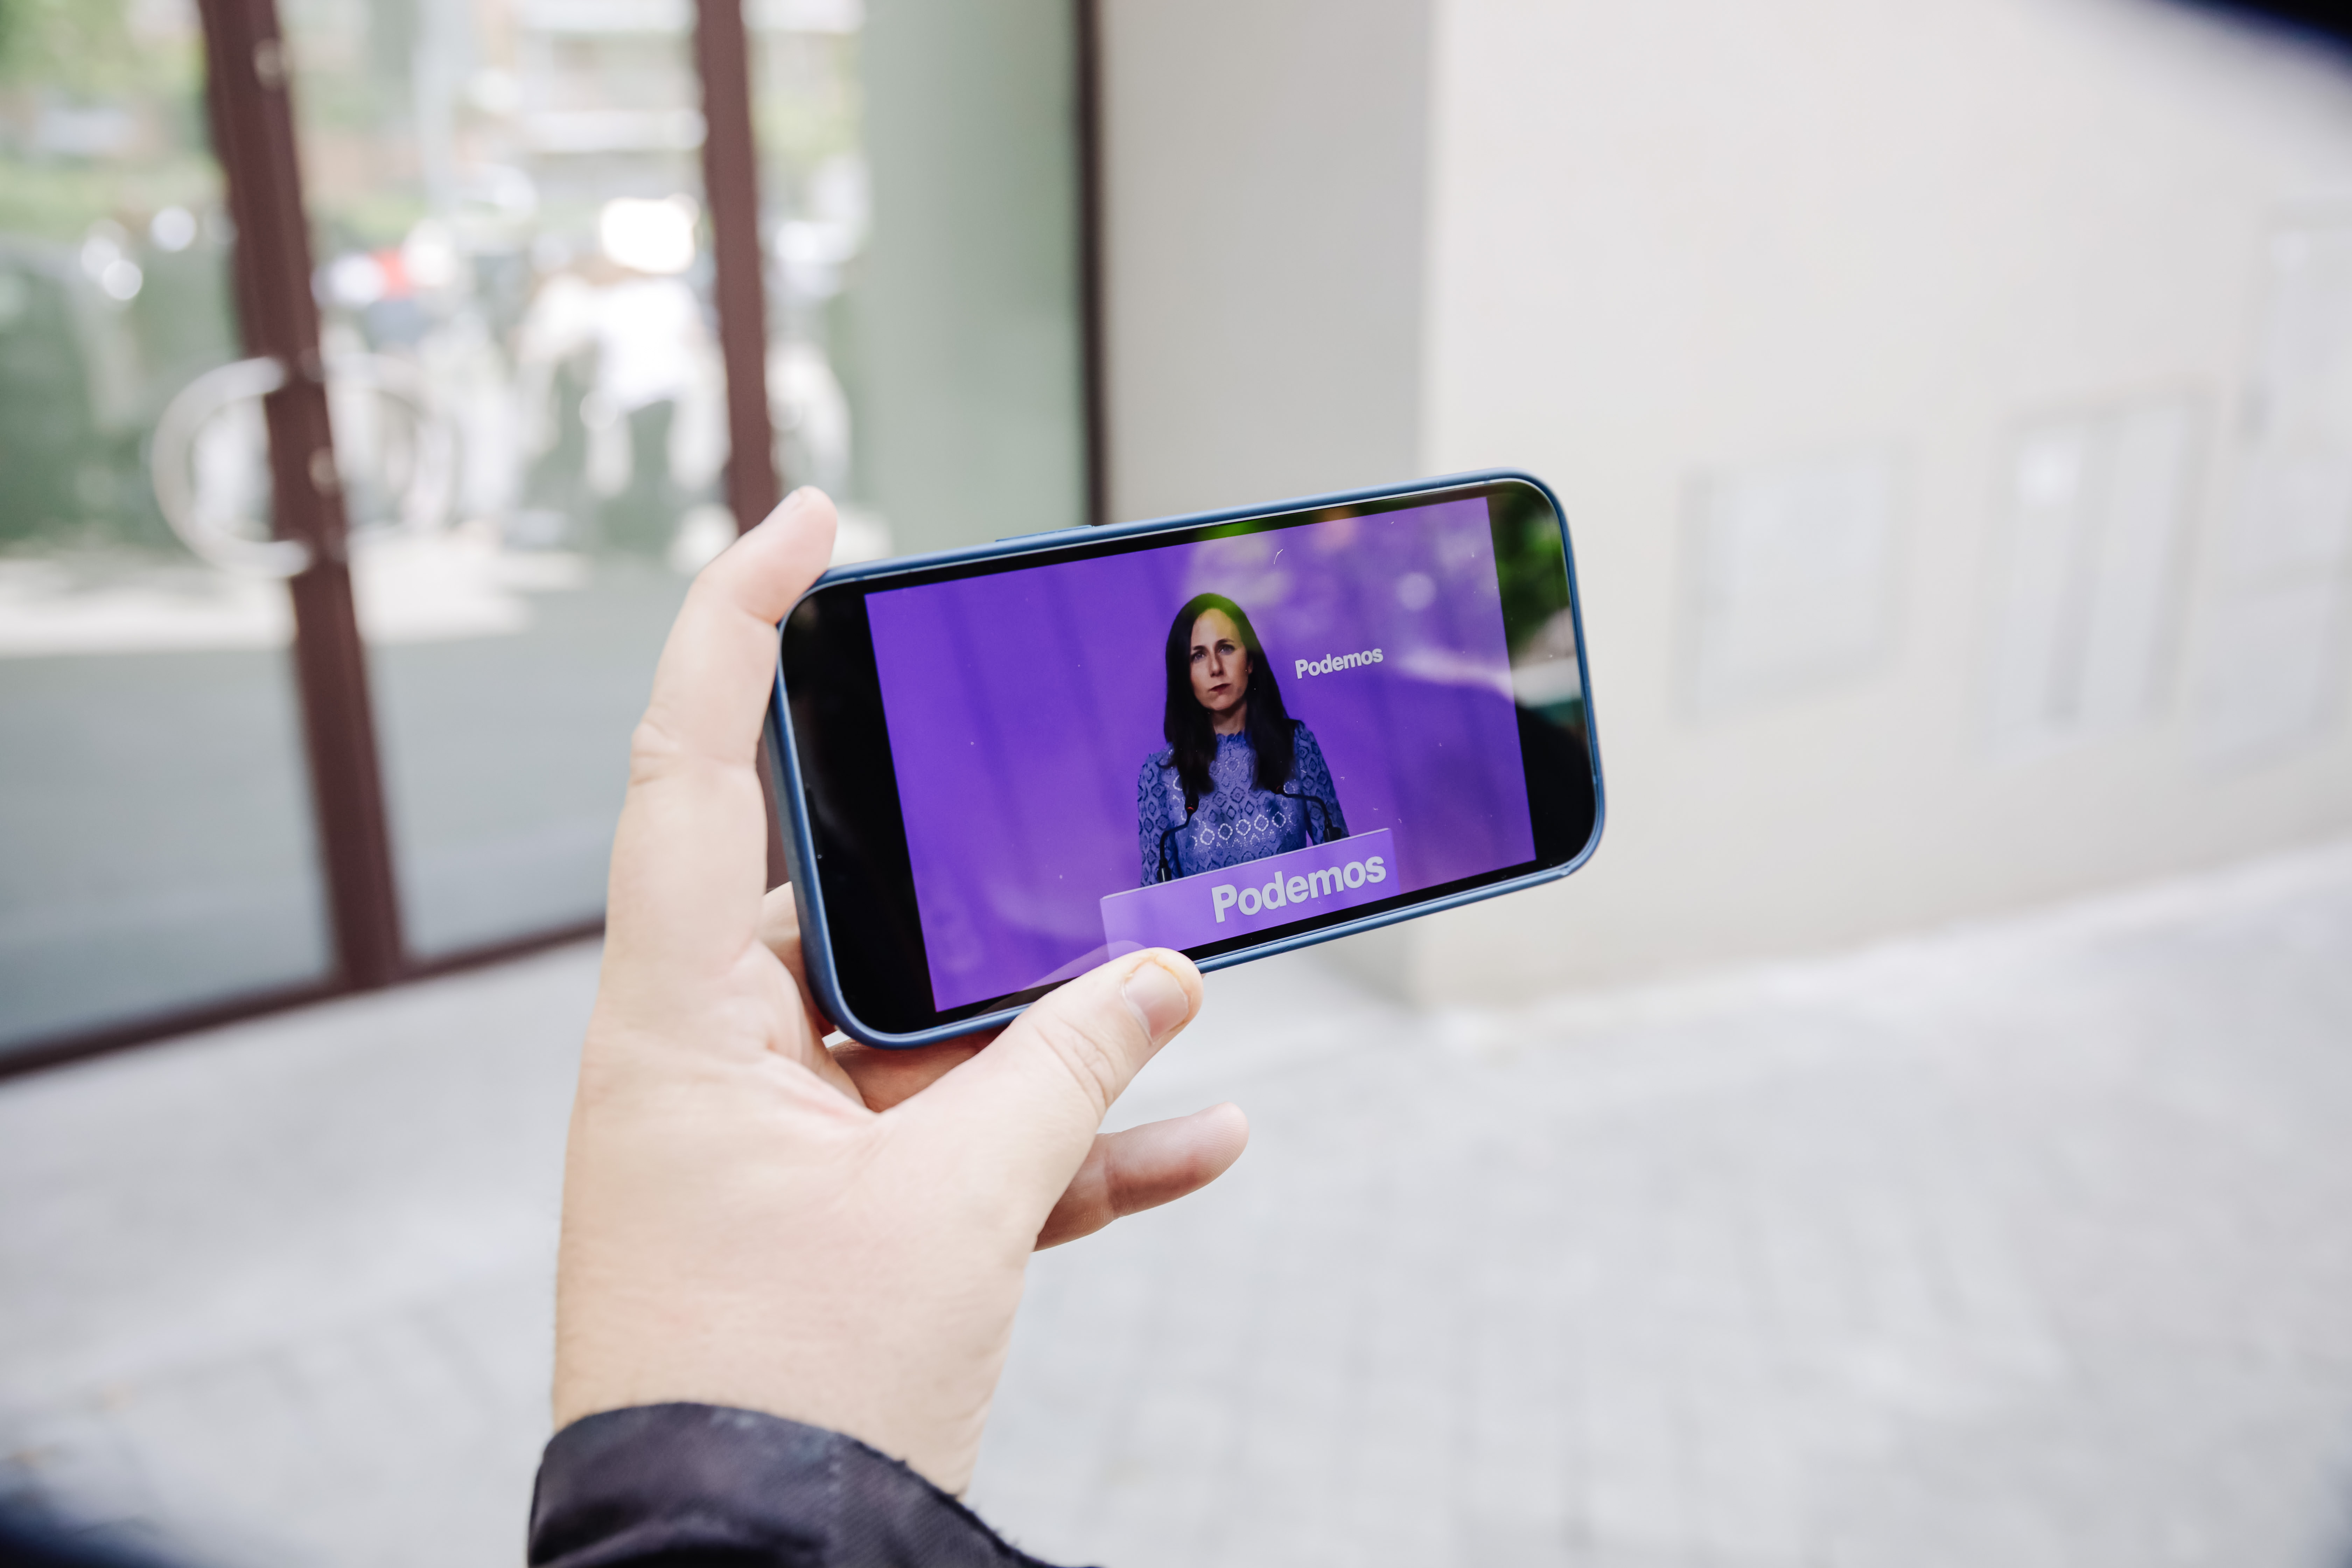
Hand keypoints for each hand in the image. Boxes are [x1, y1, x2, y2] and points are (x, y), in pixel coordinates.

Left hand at [552, 488, 1248, 1493]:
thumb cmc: (788, 1394)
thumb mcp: (951, 1210)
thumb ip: (1065, 1078)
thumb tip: (1162, 983)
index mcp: (681, 1023)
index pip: (692, 766)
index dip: (738, 622)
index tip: (812, 520)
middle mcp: (721, 1062)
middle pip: (854, 900)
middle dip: (977, 868)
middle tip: (1057, 788)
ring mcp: (788, 1145)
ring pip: (936, 1034)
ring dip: (1060, 1028)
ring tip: (1179, 982)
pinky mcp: (853, 1227)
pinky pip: (972, 1147)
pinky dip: (1077, 1143)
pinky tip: (1207, 1135)